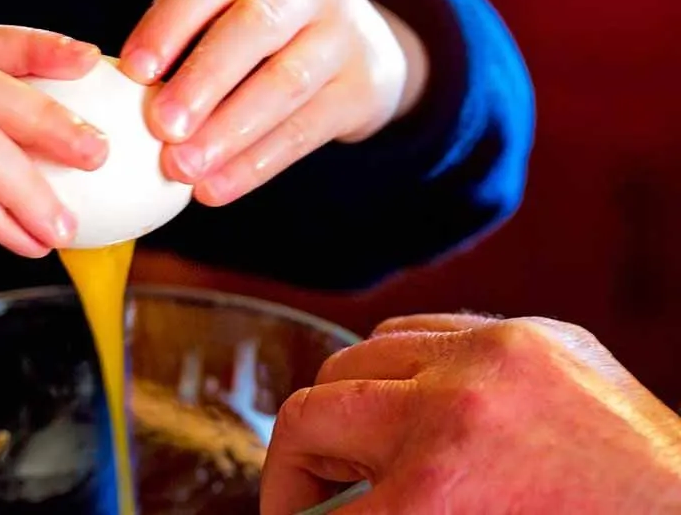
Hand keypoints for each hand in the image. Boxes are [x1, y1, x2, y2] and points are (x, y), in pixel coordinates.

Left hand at [119, 0, 427, 205]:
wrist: (367, 45)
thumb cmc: (266, 30)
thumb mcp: (235, 6)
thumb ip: (187, 36)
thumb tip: (119, 93)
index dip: (169, 23)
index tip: (131, 71)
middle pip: (255, 26)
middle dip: (203, 79)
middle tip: (160, 127)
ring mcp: (345, 34)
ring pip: (285, 82)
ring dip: (228, 131)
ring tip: (182, 169)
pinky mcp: (362, 88)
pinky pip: (306, 129)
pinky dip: (256, 164)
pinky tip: (216, 189)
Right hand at [262, 313, 680, 513]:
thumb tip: (331, 510)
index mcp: (440, 494)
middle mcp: (455, 410)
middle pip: (308, 419)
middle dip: (295, 473)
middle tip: (310, 504)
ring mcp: (496, 358)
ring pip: (355, 359)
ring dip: (345, 411)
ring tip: (363, 453)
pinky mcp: (534, 336)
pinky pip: (423, 331)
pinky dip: (403, 370)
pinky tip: (416, 408)